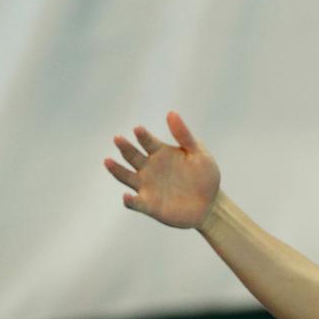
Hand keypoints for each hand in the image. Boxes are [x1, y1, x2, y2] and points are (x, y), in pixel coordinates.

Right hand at [103, 111, 220, 228]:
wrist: (210, 204)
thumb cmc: (205, 176)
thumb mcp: (199, 154)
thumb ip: (184, 135)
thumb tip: (171, 113)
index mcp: (161, 153)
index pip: (148, 141)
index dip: (143, 135)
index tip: (138, 129)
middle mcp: (149, 168)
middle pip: (132, 156)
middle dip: (125, 147)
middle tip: (118, 138)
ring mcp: (147, 186)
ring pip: (126, 177)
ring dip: (116, 169)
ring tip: (107, 161)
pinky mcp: (149, 205)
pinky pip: (136, 203)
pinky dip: (130, 201)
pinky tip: (126, 196)